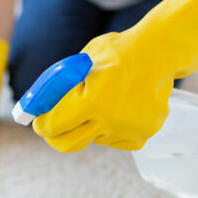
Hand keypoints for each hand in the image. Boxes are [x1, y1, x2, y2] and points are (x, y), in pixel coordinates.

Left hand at [33, 0, 197, 152]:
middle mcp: (107, 121)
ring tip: (104, 101)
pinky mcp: (142, 134)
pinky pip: (117, 141)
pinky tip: (120, 110)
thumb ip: (61, 86)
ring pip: (94, 139)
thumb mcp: (81, 62)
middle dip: (55, 137)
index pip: (52, 126)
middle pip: (67, 144)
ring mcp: (126, 130)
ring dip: (91, 126)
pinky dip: (114, 130)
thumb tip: (40, 104)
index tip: (38, 122)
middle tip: (54, 129)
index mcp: (90, 101)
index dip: (41, 125)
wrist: (159, 53)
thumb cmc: (116, 53)